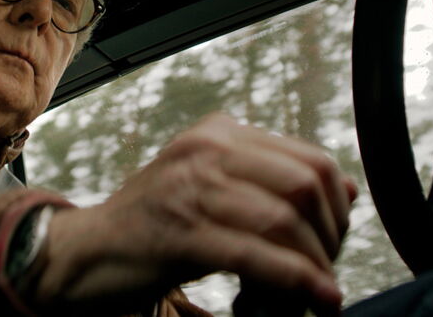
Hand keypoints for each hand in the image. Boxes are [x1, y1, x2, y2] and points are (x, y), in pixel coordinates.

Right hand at [33, 113, 357, 315]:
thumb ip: (273, 184)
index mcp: (220, 133)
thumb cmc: (154, 225)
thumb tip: (348, 190)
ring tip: (320, 294)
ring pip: (284, 220)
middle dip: (330, 236)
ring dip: (314, 265)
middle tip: (328, 271)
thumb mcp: (215, 190)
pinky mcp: (178, 232)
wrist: (85, 252)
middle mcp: (206, 149)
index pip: (310, 158)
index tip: (335, 242)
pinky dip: (293, 281)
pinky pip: (254, 255)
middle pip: (305, 184)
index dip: (337, 206)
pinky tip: (313, 298)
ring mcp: (190, 188)